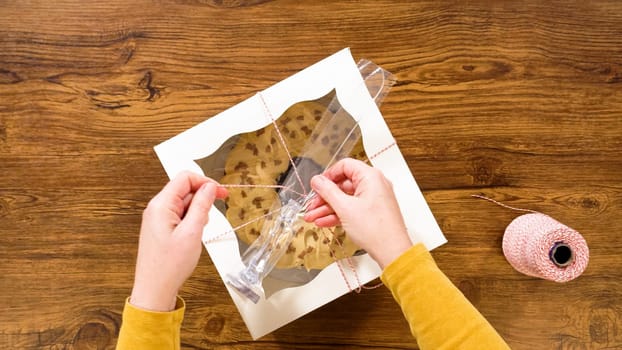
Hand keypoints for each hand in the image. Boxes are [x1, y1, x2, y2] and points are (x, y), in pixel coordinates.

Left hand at [130, 171, 227, 310]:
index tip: (221, 192)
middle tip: (216, 211)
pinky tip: (193, 235)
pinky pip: (179, 215)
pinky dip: (191, 221)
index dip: (205, 182)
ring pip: (183, 203)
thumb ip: (201, 206)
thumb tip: (209, 187)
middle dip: (203, 198)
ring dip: (197, 211)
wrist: (154, 290)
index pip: (185, 178)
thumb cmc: (169, 266)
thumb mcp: (192, 232)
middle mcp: (156, 208)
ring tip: (199, 231)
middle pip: (184, 189)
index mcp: (161, 205)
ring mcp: (157, 219)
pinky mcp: (161, 228)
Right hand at [304, 158, 413, 268]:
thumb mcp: (344, 208)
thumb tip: (317, 180)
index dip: (328, 175)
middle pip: (343, 184)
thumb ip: (328, 191)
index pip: (345, 166)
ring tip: (313, 217)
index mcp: (370, 177)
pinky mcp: (373, 212)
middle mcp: (374, 184)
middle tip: (311, 205)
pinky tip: (324, 222)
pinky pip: (352, 208)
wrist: (391, 251)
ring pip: (345, 198)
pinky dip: (338, 214)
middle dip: (324, 197)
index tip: (317, 186)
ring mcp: (374, 199)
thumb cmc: (375, 229)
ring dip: (328, 208)